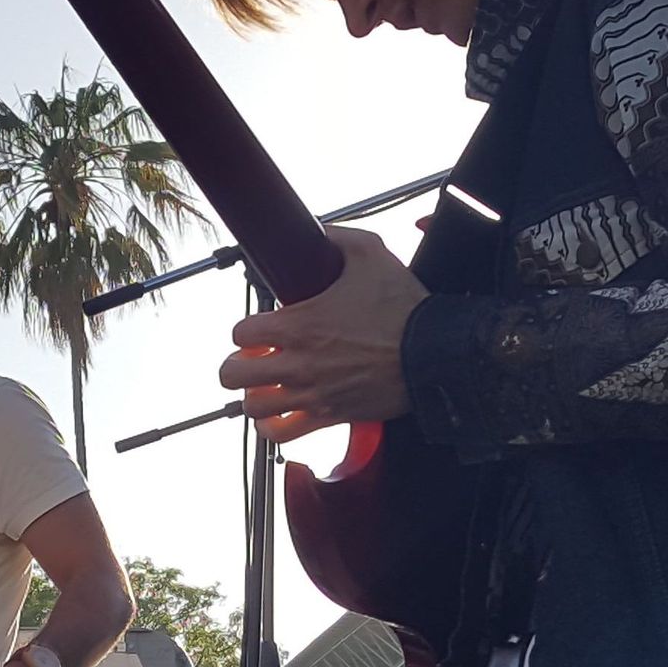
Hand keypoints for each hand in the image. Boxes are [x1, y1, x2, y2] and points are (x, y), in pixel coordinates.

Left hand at [219, 225, 425, 443]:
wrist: (435, 353)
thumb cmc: (404, 309)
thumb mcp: (371, 254)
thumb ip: (336, 238)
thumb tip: (317, 231)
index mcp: (300, 324)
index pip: (239, 332)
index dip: (245, 329)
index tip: (260, 328)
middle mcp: (299, 363)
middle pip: (233, 374)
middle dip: (237, 364)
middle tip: (253, 358)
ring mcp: (313, 393)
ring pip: (253, 407)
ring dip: (254, 395)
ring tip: (266, 385)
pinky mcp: (330, 416)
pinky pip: (282, 434)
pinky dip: (273, 427)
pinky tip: (281, 413)